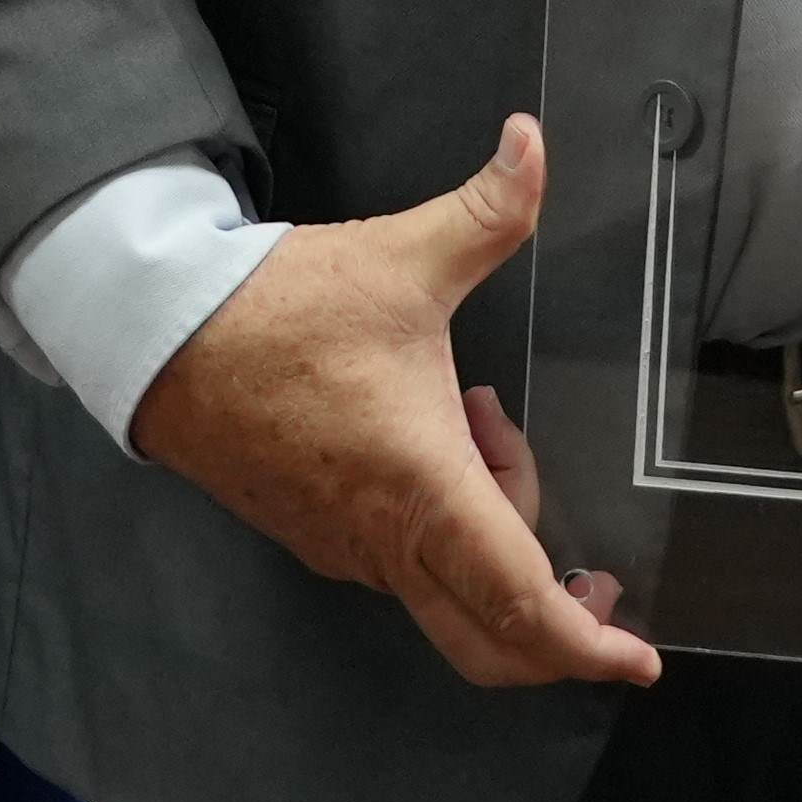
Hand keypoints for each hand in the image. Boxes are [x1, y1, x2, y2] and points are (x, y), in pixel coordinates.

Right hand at [127, 116, 664, 692]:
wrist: (161, 337)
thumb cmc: (281, 310)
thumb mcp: (402, 256)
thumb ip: (490, 208)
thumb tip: (534, 141)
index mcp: (426, 491)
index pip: (523, 603)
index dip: (590, 644)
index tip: (640, 660)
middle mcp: (388, 543)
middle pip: (492, 639)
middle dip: (559, 624)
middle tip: (599, 579)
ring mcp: (348, 550)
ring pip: (451, 588)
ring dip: (496, 534)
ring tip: (484, 420)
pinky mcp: (318, 538)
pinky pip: (406, 565)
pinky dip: (446, 526)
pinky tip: (439, 435)